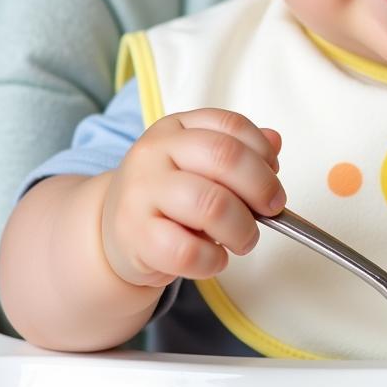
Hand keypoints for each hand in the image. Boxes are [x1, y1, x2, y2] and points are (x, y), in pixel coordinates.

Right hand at [101, 109, 283, 288]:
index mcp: (176, 127)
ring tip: (244, 239)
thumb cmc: (169, 198)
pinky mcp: (134, 236)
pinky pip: (188, 251)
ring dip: (242, 229)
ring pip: (211, 205)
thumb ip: (239, 150)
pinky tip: (216, 258)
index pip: (230, 126)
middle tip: (273, 209)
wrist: (112, 234)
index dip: (262, 151)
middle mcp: (154, 152)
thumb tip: (274, 141)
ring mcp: (140, 193)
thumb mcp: (200, 164)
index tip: (274, 174)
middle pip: (225, 157)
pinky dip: (213, 260)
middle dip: (262, 187)